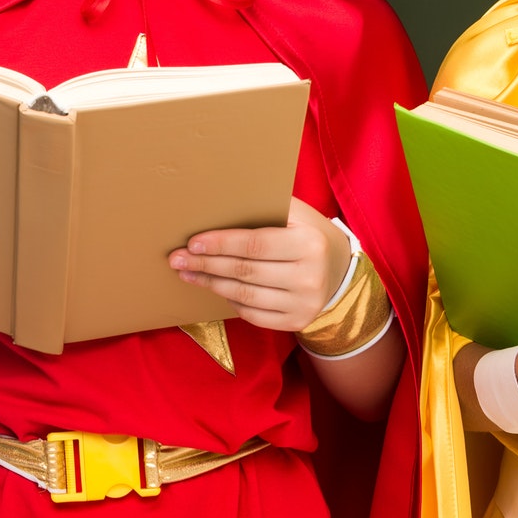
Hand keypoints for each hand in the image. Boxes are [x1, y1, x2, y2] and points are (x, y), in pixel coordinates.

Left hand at [168, 199, 350, 332]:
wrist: (340, 270)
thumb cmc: (308, 233)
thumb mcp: (297, 213)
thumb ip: (266, 205)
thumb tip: (219, 196)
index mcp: (309, 244)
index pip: (255, 244)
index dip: (221, 244)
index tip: (193, 242)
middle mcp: (309, 276)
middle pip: (245, 271)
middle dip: (206, 264)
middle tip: (177, 258)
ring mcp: (304, 304)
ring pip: (244, 295)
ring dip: (210, 283)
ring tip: (187, 272)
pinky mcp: (297, 321)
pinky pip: (253, 314)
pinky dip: (231, 300)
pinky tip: (215, 288)